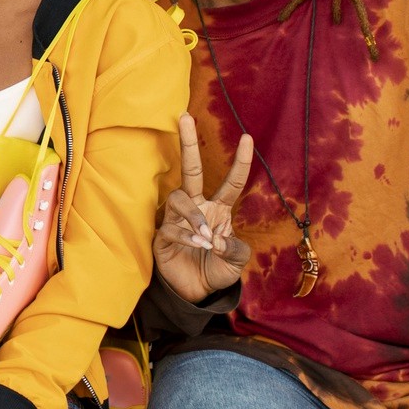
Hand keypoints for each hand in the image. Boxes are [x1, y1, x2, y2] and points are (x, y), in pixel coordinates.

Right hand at [153, 114, 254, 304]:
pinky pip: (170, 225)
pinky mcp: (162, 234)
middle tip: (185, 116)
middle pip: (191, 169)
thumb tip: (217, 238)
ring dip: (193, 216)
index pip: (230, 181)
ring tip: (205, 239)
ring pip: (178, 198)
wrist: (196, 292)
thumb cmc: (216, 270)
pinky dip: (185, 235)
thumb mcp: (236, 261)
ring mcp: (177, 218)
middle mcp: (197, 207)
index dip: (240, 161)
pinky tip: (195, 246)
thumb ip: (234, 248)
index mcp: (219, 209)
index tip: (247, 137)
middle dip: (188, 143)